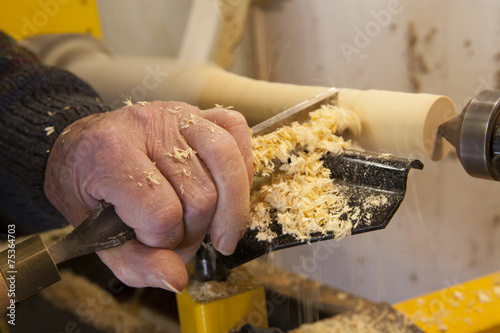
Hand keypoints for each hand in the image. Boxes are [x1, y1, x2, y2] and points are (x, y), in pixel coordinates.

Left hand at [44, 101, 252, 292]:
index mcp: (109, 154)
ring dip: (228, 209)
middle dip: (196, 233)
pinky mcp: (195, 111)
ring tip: (219, 231)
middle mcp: (147, 125)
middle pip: (201, 195)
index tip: (150, 242)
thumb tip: (178, 279)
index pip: (161, 214)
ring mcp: (175, 113)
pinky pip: (236, 130)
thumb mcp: (94, 234)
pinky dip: (242, 167)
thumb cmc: (87, 189)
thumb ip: (135, 263)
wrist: (81, 146)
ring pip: (227, 165)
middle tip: (180, 240)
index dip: (162, 242)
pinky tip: (231, 192)